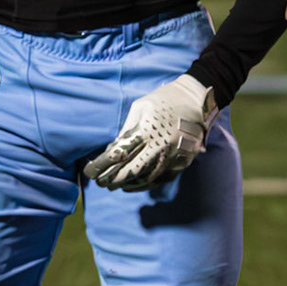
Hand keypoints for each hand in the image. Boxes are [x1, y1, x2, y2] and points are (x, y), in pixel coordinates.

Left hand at [85, 75, 217, 191]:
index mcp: (146, 131)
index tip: (89, 171)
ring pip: (145, 179)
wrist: (197, 100)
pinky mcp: (181, 162)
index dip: (101, 165)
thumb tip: (113, 150)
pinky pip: (160, 179)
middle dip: (111, 179)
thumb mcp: (140, 107)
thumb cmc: (164, 100)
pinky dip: (144, 185)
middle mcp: (159, 147)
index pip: (118, 154)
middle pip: (130, 171)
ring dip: (126, 184)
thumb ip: (126, 130)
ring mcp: (172, 157)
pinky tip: (133, 185)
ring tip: (113, 185)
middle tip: (99, 182)